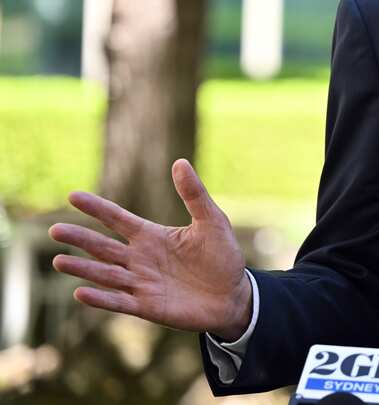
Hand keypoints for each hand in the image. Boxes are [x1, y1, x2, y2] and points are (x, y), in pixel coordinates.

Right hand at [49, 158, 252, 340]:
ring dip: (83, 268)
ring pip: (105, 274)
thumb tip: (179, 162)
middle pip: (103, 246)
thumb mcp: (211, 221)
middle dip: (79, 238)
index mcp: (152, 236)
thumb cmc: (222, 256)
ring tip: (58, 261)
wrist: (234, 295)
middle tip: (54, 230)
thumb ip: (194, 195)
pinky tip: (81, 293)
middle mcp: (140, 258)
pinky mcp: (147, 306)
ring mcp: (141, 283)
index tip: (73, 196)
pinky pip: (119, 302)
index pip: (117, 219)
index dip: (96, 208)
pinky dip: (101, 299)